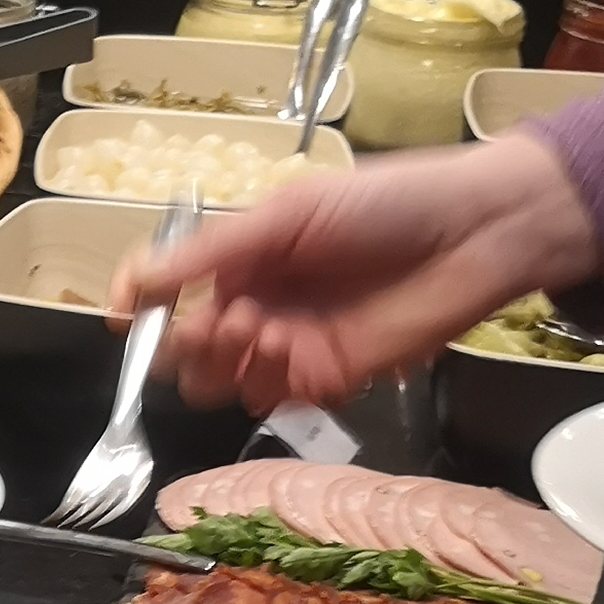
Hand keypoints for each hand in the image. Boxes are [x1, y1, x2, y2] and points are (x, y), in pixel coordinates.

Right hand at [105, 132, 601, 412]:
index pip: (170, 288)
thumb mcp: (288, 212)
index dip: (142, 304)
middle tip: (216, 324)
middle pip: (187, 346)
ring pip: (222, 379)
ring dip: (222, 363)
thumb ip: (211, 252)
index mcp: (244, 256)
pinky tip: (281, 352)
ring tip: (255, 332)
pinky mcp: (326, 380)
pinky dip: (261, 384)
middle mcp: (259, 303)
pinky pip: (270, 399)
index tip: (127, 317)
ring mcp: (290, 345)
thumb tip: (137, 282)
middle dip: (185, 342)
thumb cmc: (388, 203)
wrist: (476, 234)